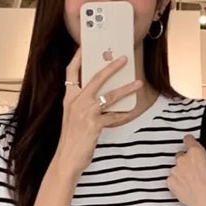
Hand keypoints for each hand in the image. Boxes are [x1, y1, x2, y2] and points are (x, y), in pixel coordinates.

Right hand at [55, 46, 142, 176]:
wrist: (66, 159)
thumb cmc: (71, 139)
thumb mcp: (72, 116)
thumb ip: (83, 103)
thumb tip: (102, 94)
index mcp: (69, 98)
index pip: (71, 72)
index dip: (77, 57)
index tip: (84, 46)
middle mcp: (76, 102)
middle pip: (95, 77)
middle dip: (111, 66)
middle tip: (124, 58)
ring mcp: (85, 112)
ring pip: (110, 95)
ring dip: (126, 88)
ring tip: (138, 84)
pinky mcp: (94, 124)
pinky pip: (114, 116)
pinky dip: (125, 114)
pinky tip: (133, 111)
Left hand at [166, 134, 205, 205]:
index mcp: (196, 153)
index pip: (188, 139)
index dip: (190, 142)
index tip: (191, 144)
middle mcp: (183, 159)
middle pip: (182, 154)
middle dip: (188, 160)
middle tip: (197, 169)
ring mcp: (175, 171)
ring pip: (177, 167)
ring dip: (183, 171)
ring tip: (193, 181)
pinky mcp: (170, 182)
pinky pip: (173, 178)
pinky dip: (178, 181)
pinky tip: (187, 187)